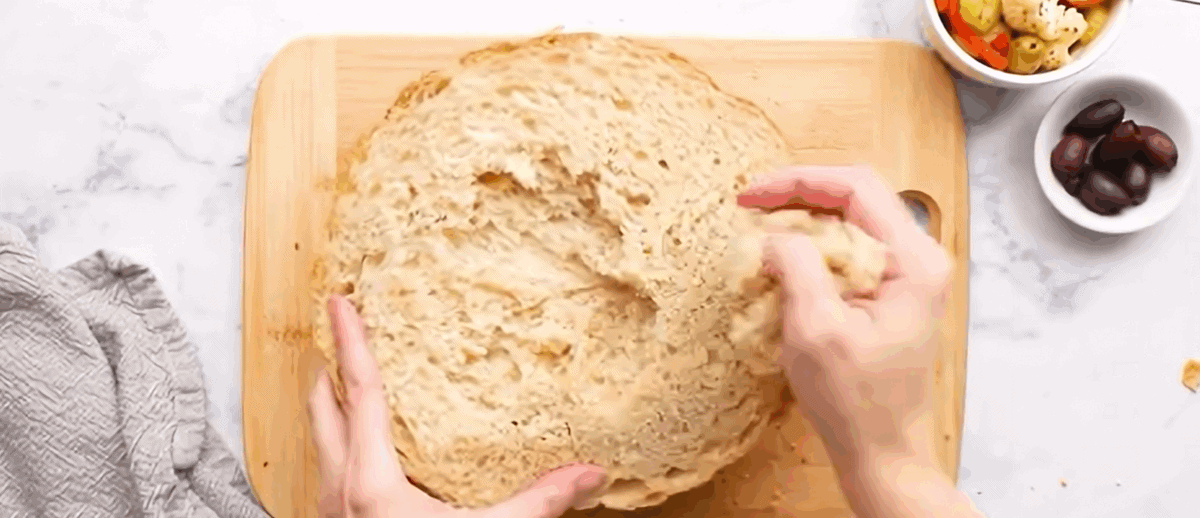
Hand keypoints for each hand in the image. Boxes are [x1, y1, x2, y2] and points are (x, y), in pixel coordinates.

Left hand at [307, 296, 608, 517]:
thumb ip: (536, 503)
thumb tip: (589, 474)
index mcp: (371, 481)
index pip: (361, 393)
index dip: (352, 342)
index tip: (338, 301)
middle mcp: (338, 490)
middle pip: (322, 408)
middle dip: (328, 365)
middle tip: (338, 330)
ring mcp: (330, 510)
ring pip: (318, 440)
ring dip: (329, 404)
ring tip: (347, 379)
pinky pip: (328, 469)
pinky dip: (338, 441)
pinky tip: (362, 450)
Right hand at [740, 166, 980, 517]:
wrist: (881, 451)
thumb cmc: (855, 401)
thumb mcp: (817, 331)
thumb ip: (798, 269)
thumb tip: (773, 234)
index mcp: (914, 261)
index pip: (856, 188)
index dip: (798, 181)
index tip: (752, 196)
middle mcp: (918, 258)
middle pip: (854, 197)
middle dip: (797, 195)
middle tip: (750, 208)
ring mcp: (905, 275)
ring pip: (848, 221)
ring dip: (801, 220)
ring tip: (760, 230)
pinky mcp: (889, 292)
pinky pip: (847, 249)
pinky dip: (811, 247)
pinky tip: (781, 259)